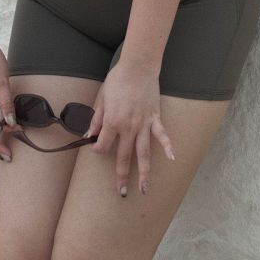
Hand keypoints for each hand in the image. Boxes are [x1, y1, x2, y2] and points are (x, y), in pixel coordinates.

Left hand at [86, 60, 176, 196]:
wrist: (138, 66)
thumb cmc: (118, 80)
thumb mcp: (101, 98)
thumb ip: (96, 118)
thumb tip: (87, 134)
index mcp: (113, 122)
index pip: (102, 145)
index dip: (97, 149)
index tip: (96, 147)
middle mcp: (128, 127)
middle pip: (124, 157)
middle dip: (121, 176)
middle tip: (121, 193)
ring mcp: (143, 124)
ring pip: (144, 153)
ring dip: (144, 172)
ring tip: (144, 189)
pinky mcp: (155, 118)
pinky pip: (162, 135)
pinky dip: (167, 146)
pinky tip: (172, 158)